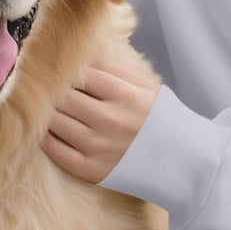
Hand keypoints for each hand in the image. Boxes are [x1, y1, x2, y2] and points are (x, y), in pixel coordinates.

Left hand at [43, 61, 159, 183]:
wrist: (183, 163)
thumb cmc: (163, 120)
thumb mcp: (148, 88)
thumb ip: (115, 72)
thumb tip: (83, 60)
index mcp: (124, 95)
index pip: (80, 75)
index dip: (67, 71)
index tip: (60, 72)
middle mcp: (109, 120)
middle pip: (63, 97)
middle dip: (54, 91)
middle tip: (49, 89)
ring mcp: (98, 146)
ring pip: (55, 122)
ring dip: (49, 113)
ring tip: (50, 109)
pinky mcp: (91, 170)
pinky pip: (56, 151)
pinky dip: (47, 138)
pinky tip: (50, 131)